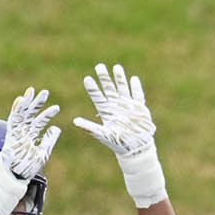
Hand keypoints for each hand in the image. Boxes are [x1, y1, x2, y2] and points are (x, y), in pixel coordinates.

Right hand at [0, 88, 60, 214]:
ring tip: (33, 91)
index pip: (38, 122)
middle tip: (45, 92)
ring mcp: (16, 133)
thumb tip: (56, 128)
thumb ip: (49, 140)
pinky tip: (21, 100)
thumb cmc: (29, 167)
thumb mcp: (44, 152)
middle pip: (29, 114)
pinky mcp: (11, 135)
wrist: (17, 177)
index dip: (46, 114)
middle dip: (37, 103)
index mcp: (30, 136)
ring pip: (21, 114)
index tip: (56, 107)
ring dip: (27, 102)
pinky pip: (13, 120)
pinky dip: (17, 110)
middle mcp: (22, 132)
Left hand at [72, 64, 166, 206]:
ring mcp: (127, 106)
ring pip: (123, 89)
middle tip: (99, 66)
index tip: (88, 78)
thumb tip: (74, 121)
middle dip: (105, 78)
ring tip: (116, 67)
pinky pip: (138, 96)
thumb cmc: (118, 143)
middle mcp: (116, 106)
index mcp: (106, 111)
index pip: (97, 96)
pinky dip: (136, 88)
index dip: (93, 87)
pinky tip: (133, 79)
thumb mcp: (102, 134)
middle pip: (109, 88)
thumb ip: (90, 127)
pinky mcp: (139, 109)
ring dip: (120, 78)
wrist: (135, 149)